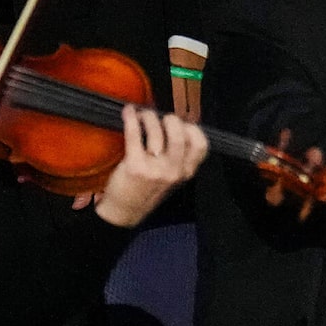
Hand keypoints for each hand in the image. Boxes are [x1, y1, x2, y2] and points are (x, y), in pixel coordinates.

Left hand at [92, 103, 209, 227]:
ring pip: (157, 132)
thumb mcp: (173, 178)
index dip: (191, 128)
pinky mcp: (135, 166)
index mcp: (186, 172)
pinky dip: (131, 119)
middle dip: (170, 119)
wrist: (125, 212)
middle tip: (160, 117)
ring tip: (142, 115)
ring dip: (148, 117)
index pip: (200, 144)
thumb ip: (179, 158)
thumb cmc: (147, 192)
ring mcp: (155, 169)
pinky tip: (129, 112)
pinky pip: (135, 134)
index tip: (181, 123)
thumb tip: (177, 126)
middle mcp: (174, 170)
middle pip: (179, 134)